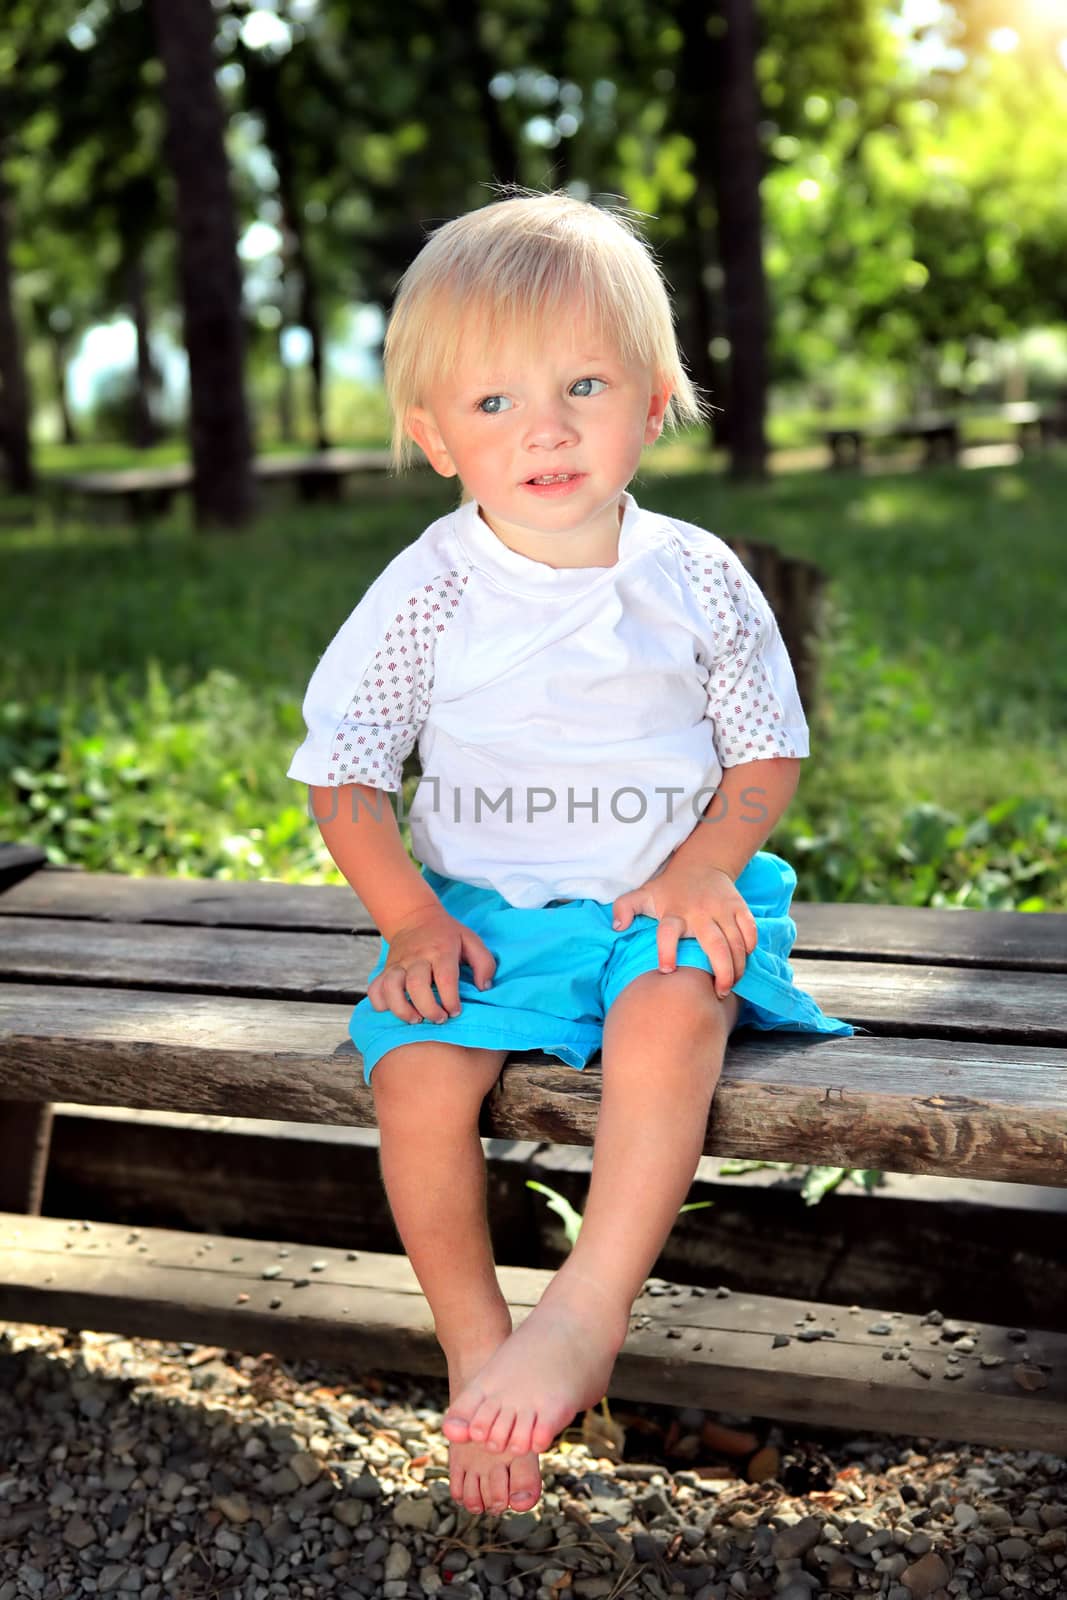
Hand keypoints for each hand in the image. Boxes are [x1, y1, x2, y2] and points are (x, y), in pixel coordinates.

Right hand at [367, 904, 496, 1022]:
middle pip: (417, 985)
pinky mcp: (385, 970)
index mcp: (441, 950)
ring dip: (402, 1009)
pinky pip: (375, 989)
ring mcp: (398, 964)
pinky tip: (393, 1009)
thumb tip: (484, 988)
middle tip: (440, 1018)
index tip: (456, 1011)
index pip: (445, 978)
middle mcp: (417, 957)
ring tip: (416, 1019)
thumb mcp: (471, 940)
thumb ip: (484, 963)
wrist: (415, 917)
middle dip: (429, 1008)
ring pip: (392, 988)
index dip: (451, 1000)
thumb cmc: (447, 934)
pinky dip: (380, 1003)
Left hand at [611, 862, 757, 998]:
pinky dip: (750, 946)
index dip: (667, 952)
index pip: (668, 932)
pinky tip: (743, 959)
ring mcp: (722, 909)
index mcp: (673, 912)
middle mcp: (699, 912)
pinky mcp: (739, 906)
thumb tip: (617, 927)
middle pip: (715, 945)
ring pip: (736, 942)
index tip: (667, 971)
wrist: (701, 864)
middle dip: (721, 972)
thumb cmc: (668, 889)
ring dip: (737, 966)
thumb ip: (624, 908)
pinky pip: (750, 930)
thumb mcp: (643, 895)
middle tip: (719, 992)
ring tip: (731, 984)